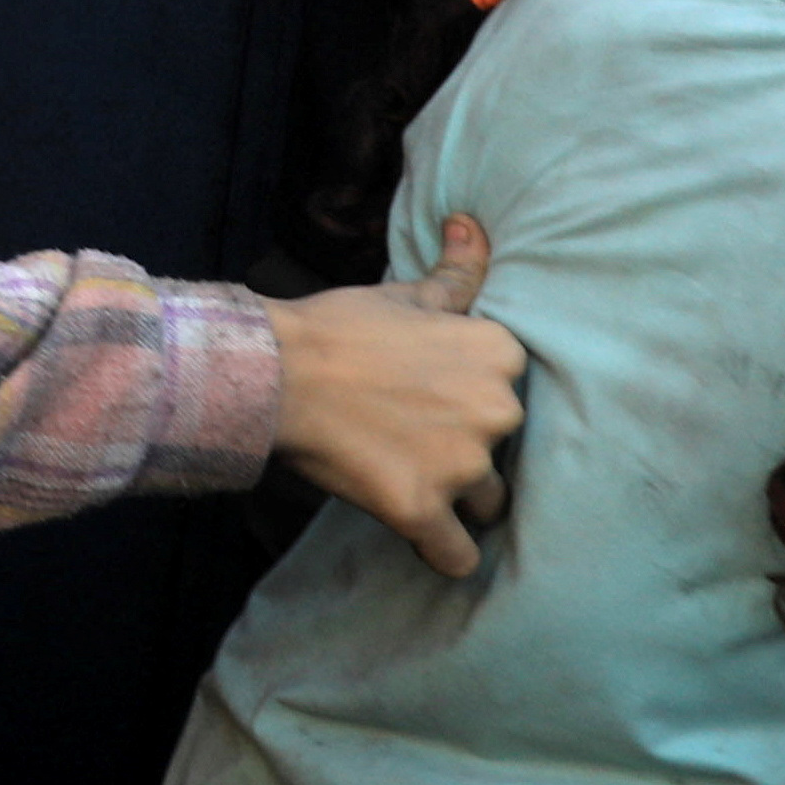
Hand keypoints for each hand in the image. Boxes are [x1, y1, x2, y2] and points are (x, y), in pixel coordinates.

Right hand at [265, 213, 528, 575]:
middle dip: (467, 449)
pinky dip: (443, 553)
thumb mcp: (404, 293)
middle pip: (503, 450)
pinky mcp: (422, 509)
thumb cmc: (338, 328)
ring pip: (485, 503)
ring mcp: (461, 465)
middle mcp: (497, 411)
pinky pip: (457, 557)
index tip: (431, 398)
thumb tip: (472, 226)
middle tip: (411, 435)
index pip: (509, 392)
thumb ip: (456, 272)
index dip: (470, 400)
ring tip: (407, 477)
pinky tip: (421, 538)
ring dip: (455, 499)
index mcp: (500, 355)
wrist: (276, 372)